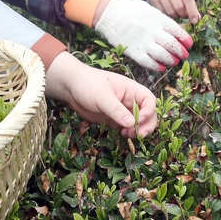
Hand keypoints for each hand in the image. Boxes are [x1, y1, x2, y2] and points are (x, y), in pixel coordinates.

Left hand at [44, 52, 158, 137]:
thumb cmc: (87, 85)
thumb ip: (116, 110)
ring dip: (138, 131)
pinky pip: (127, 128)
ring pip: (139, 123)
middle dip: (146, 125)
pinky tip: (121, 134)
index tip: (138, 121)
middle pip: (148, 114)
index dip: (148, 112)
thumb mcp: (102, 96)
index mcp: (131, 89)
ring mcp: (123, 111)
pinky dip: (128, 133)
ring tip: (127, 134)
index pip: (149, 100)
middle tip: (137, 134)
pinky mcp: (115, 119)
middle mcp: (130, 100)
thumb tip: (132, 123)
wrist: (70, 87)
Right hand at [94, 0, 191, 70]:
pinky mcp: (134, 51)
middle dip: (180, 51)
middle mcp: (152, 31)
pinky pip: (148, 61)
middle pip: (171, 44)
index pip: (176, 30)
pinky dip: (157, 66)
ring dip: (170, 59)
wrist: (108, 13)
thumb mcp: (148, 9)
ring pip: (162, 54)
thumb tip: (172, 29)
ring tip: (174, 62)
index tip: (189, 44)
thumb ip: (160, 19)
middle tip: (184, 55)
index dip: (184, 38)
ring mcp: (143, 42)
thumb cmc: (128, 9)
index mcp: (157, 18)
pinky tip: (161, 67)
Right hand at [142, 0, 200, 21]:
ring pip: (170, 11)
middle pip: (179, 7)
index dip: (192, 11)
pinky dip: (168, 15)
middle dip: (184, 14)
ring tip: (177, 12)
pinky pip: (162, 12)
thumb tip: (196, 17)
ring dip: (176, 16)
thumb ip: (190, 0)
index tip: (195, 20)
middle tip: (185, 14)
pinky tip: (170, 10)